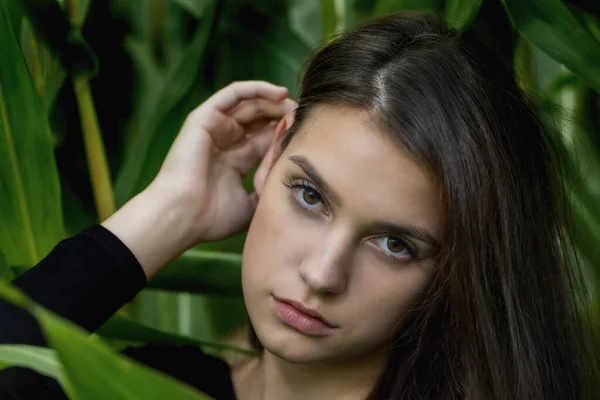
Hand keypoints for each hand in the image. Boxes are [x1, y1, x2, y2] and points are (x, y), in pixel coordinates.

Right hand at [149, 80, 295, 243]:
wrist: (183, 216)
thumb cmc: (213, 217)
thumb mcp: (251, 206)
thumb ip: (267, 191)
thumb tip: (291, 183)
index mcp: (236, 160)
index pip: (267, 138)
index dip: (288, 133)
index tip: (311, 132)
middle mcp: (226, 141)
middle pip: (261, 118)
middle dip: (285, 114)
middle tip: (307, 115)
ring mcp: (215, 128)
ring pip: (251, 103)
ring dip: (276, 101)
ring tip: (296, 105)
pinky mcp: (204, 117)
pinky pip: (233, 94)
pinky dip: (257, 88)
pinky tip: (280, 93)